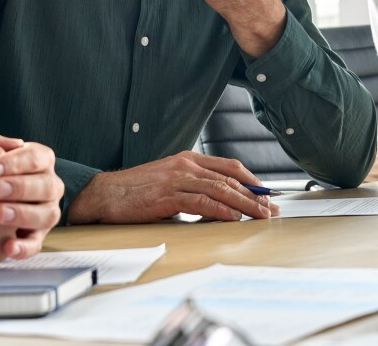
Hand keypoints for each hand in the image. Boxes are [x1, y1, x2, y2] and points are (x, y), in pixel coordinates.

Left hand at [0, 113, 62, 260]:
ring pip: (47, 214)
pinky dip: (23, 247)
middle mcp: (48, 186)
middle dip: (21, 187)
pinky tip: (6, 246)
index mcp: (38, 161)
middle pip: (47, 185)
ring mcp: (44, 213)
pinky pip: (36, 244)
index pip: (38, 157)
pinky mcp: (35, 238)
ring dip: (24, 215)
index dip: (16, 162)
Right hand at [65, 151, 279, 223]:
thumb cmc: (135, 190)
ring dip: (245, 204)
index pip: (229, 166)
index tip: (266, 194)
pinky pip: (202, 202)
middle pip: (230, 178)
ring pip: (220, 189)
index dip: (252, 180)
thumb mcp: (168, 181)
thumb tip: (218, 203)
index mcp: (187, 159)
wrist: (105, 194)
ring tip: (261, 215)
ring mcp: (177, 179)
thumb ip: (192, 186)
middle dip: (255, 194)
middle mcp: (185, 165)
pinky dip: (222, 210)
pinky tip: (235, 218)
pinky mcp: (168, 195)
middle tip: (272, 208)